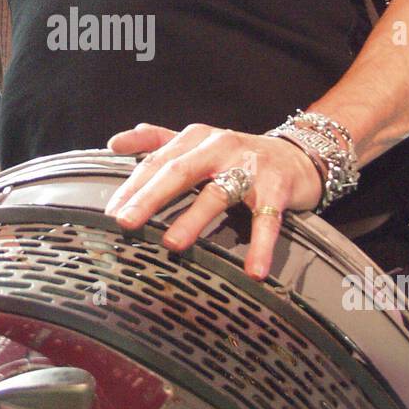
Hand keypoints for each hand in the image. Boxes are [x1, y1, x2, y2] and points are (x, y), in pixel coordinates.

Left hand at [103, 123, 322, 280]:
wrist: (298, 156)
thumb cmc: (239, 155)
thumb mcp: (199, 142)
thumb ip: (157, 140)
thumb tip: (115, 142)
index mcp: (196, 138)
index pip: (157, 161)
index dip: (133, 186)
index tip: (110, 211)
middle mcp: (220, 147)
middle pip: (179, 171)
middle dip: (150, 197)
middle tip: (126, 222)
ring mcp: (250, 165)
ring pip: (217, 193)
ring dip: (194, 219)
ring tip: (173, 244)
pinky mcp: (277, 187)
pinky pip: (266, 219)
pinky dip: (260, 245)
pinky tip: (254, 270)